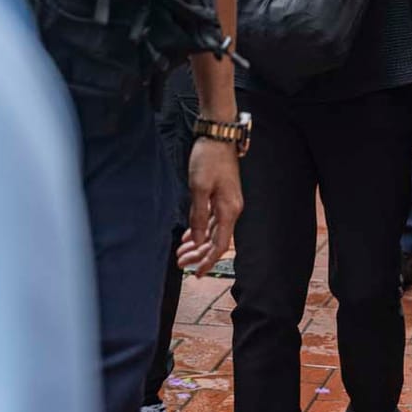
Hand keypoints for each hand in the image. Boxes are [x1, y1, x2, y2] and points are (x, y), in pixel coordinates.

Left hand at [180, 138, 242, 275]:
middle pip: (215, 241)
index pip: (219, 245)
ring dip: (197, 243)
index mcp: (228, 210)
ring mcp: (227, 203)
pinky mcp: (222, 196)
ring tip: (180, 252)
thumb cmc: (208, 159)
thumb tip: (198, 240)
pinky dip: (200, 229)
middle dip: (198, 254)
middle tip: (180, 262)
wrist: (218, 137)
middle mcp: (231, 210)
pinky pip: (211, 220)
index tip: (195, 274)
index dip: (208, 261)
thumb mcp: (199, 188)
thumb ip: (198, 216)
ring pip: (212, 231)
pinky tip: (189, 236)